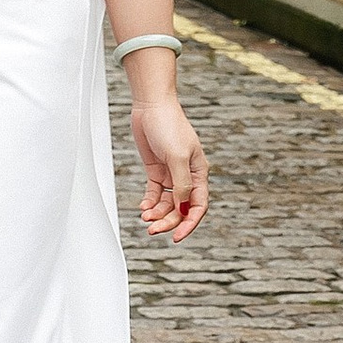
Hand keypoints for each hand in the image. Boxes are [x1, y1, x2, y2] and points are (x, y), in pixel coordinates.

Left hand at [131, 82, 208, 240]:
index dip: (189, 223)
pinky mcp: (156, 169)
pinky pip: (155, 193)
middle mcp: (187, 175)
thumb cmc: (169, 125)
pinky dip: (149, 202)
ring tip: (145, 216)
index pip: (198, 205)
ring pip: (167, 203)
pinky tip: (143, 206)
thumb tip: (182, 208)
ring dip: (157, 213)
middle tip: (152, 229)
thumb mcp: (177, 156)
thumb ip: (181, 184)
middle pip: (180, 208)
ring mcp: (171, 173)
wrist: (151, 106)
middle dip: (168, 221)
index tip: (176, 237)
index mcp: (199, 172)